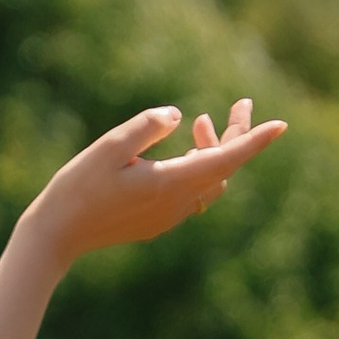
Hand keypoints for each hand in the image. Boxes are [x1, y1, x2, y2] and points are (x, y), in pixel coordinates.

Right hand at [22, 97, 285, 273]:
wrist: (57, 235)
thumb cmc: (76, 188)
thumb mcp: (107, 148)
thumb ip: (146, 128)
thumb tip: (178, 116)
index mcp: (169, 183)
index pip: (225, 159)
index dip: (254, 140)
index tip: (282, 125)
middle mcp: (176, 203)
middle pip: (224, 167)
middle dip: (236, 136)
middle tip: (241, 103)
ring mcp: (169, 216)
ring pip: (211, 181)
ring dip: (213, 151)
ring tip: (200, 122)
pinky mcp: (158, 222)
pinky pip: (194, 193)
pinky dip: (199, 169)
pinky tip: (183, 153)